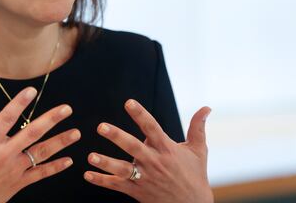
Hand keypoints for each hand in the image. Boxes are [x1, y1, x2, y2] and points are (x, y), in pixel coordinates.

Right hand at [0, 87, 80, 202]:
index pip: (5, 118)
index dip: (19, 103)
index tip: (31, 91)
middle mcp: (4, 154)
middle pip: (32, 133)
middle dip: (51, 120)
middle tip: (66, 109)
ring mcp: (14, 169)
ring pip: (41, 153)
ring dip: (60, 142)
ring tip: (76, 132)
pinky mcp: (18, 183)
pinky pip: (40, 175)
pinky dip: (55, 168)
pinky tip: (68, 160)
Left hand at [84, 100, 212, 202]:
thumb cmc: (195, 176)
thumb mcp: (198, 150)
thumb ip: (198, 127)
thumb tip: (207, 107)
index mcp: (166, 149)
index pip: (152, 127)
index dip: (140, 114)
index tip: (128, 102)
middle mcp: (154, 162)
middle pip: (133, 147)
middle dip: (117, 137)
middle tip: (101, 126)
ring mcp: (145, 179)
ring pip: (122, 170)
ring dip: (106, 163)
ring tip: (91, 156)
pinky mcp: (138, 192)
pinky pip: (117, 186)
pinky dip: (102, 181)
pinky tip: (88, 174)